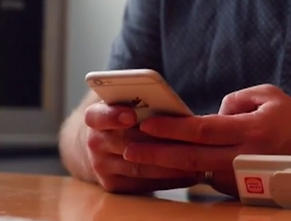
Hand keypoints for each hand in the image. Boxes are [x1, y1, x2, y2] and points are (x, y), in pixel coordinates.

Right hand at [84, 102, 198, 192]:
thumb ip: (141, 104)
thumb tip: (172, 108)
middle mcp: (94, 143)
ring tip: (196, 162)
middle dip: (158, 142)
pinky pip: (144, 184)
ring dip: (169, 166)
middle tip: (187, 141)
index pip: (98, 116)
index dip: (113, 116)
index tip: (131, 115)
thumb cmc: (126, 119)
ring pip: (139, 167)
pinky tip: (188, 175)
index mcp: (95, 117)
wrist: (102, 146)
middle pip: (126, 143)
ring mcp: (102, 167)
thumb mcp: (126, 105)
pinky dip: (168, 180)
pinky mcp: (114, 186)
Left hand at [122, 84, 290, 195]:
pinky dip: (190, 169)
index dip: (173, 128)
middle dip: (157, 154)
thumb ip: (235, 100)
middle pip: (192, 158)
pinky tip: (169, 161)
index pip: (203, 130)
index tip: (147, 124)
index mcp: (251, 132)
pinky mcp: (242, 191)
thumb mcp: (269, 97)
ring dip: (167, 165)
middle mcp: (244, 159)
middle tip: (128, 150)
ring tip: (139, 156)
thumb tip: (210, 114)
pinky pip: (210, 177)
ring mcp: (242, 179)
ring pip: (197, 172)